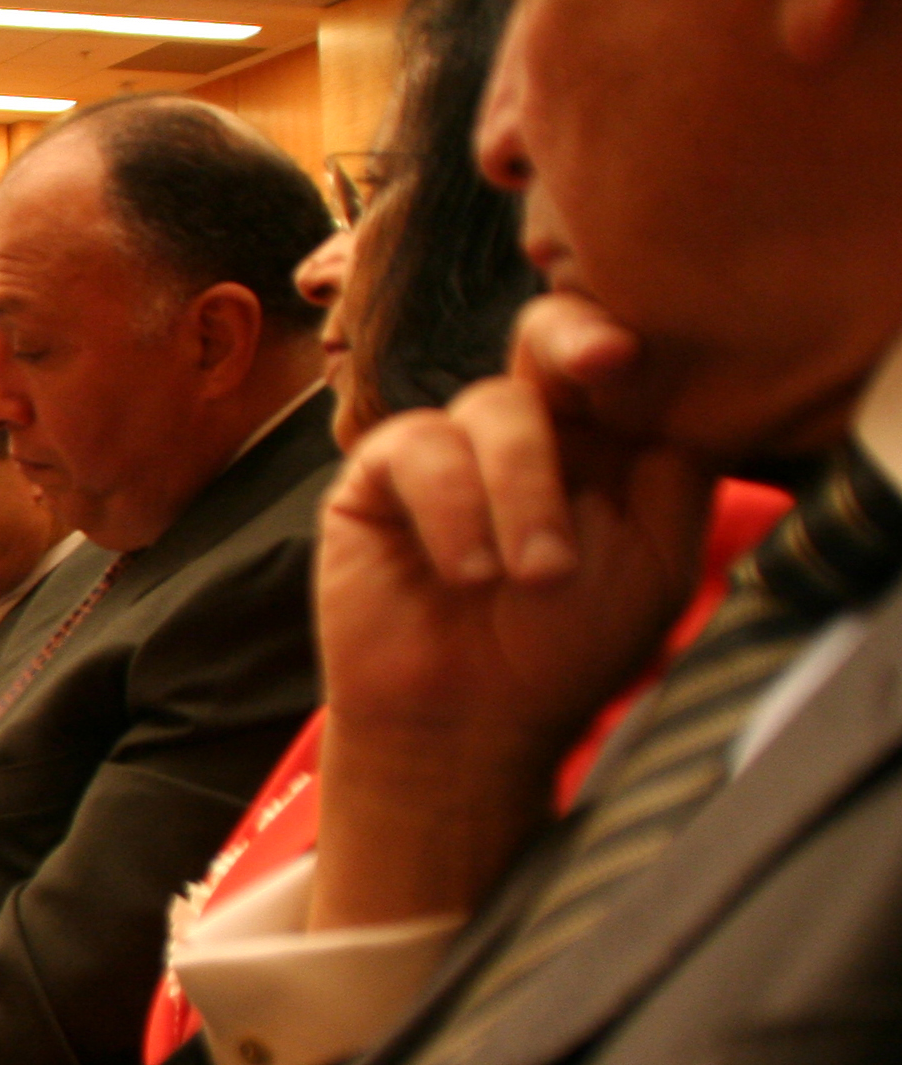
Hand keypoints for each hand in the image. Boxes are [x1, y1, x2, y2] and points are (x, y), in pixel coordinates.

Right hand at [310, 293, 716, 929]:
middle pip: (545, 337)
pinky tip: (466, 572)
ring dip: (522, 491)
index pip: (615, 361)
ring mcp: (449, 451)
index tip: (635, 355)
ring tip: (532, 576)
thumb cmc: (560, 655)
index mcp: (596, 445)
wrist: (464, 727)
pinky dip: (451, 508)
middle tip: (606, 363)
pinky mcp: (378, 478)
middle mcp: (524, 435)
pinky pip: (418, 449)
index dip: (626, 339)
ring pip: (493, 406)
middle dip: (572, 338)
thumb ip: (677, 472)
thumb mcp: (656, 563)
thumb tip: (686, 392)